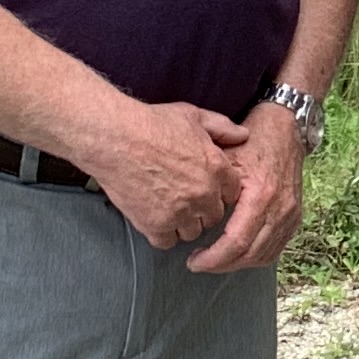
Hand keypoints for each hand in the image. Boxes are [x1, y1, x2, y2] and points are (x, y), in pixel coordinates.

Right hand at [88, 98, 240, 251]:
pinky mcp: (155, 225)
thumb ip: (222, 127)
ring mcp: (180, 212)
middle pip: (214, 216)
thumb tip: (242, 135)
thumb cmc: (152, 123)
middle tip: (185, 199)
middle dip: (203, 209)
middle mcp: (203, 194)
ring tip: (169, 209)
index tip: (206, 188)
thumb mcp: (194, 116)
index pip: (232, 194)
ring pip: (192, 232)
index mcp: (217, 168)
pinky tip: (155, 219)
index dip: (219, 191)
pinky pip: (167, 242)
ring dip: (184, 224)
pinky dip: (162, 234)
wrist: (116, 138)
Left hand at [190, 103, 308, 273]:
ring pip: (264, 256)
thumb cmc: (251, 141)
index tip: (193, 261)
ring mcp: (291, 214)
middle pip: (250, 254)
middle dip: (221, 265)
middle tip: (198, 263)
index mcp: (261, 195)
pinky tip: (237, 253)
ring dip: (238, 264)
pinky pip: (276, 249)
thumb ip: (210, 186)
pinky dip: (255, 257)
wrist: (285, 129)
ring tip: (215, 260)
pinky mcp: (295, 216)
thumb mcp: (225, 158)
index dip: (213, 258)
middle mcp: (280, 209)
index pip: (237, 242)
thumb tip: (186, 214)